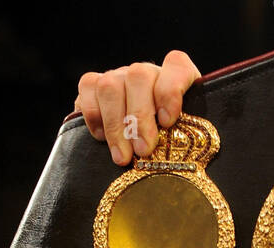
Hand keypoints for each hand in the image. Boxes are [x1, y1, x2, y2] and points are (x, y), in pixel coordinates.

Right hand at [74, 50, 201, 165]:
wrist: (137, 147)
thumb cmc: (167, 147)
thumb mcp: (183, 142)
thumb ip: (185, 138)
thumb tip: (183, 156)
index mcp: (176, 80)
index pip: (177, 65)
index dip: (171, 90)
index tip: (167, 121)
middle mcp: (147, 73)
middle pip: (139, 77)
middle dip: (139, 117)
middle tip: (142, 151)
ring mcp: (119, 76)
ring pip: (111, 85)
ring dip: (116, 125)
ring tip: (122, 156)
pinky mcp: (94, 84)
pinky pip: (89, 88)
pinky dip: (94, 115)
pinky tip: (102, 138)